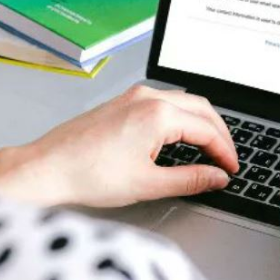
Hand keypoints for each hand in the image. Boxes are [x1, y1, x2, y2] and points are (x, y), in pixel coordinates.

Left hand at [0, 85, 238, 207]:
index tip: (231, 169)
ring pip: (183, 101)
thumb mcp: (148, 183)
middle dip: (219, 133)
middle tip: (227, 158)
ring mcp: (134, 96)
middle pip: (201, 108)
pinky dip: (181, 117)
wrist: (48, 167)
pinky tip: (180, 136)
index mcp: (158, 114)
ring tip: (208, 147)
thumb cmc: (88, 174)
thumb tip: (216, 177)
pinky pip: (164, 101)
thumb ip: (190, 179)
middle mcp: (148, 97)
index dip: (225, 151)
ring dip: (201, 122)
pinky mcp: (123, 101)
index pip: (207, 130)